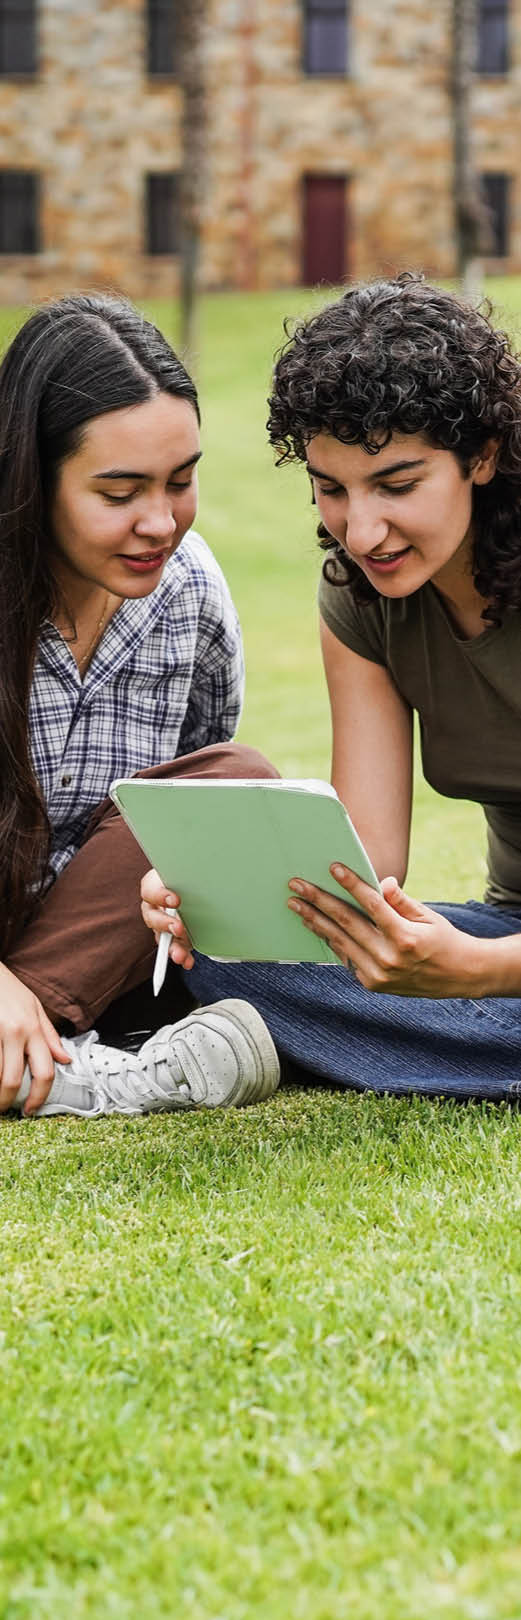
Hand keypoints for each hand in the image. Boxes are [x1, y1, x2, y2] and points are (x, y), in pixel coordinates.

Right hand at [0, 964, 70, 1115]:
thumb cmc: (6, 987)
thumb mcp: (33, 1005)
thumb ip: (49, 1035)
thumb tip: (65, 1059)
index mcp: (32, 1028)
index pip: (44, 1071)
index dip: (39, 1096)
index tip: (32, 1108)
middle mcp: (14, 1033)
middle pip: (12, 1081)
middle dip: (7, 1102)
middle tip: (6, 1109)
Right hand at [140, 869, 194, 970]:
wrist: (198, 884)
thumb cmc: (189, 874)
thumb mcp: (189, 871)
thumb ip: (191, 874)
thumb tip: (204, 868)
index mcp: (154, 886)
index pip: (150, 890)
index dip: (160, 896)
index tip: (175, 900)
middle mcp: (154, 906)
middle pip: (153, 917)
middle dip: (165, 924)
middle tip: (178, 928)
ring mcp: (162, 924)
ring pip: (162, 937)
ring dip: (171, 947)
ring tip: (180, 955)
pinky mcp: (174, 936)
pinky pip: (174, 948)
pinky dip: (182, 955)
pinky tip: (188, 961)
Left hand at [288, 865, 488, 997]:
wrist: (459, 977)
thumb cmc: (444, 940)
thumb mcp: (429, 916)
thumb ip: (401, 901)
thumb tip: (381, 883)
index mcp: (406, 938)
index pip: (372, 905)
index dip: (351, 884)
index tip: (333, 867)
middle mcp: (389, 958)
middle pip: (346, 923)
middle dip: (318, 901)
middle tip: (296, 886)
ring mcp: (378, 975)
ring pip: (339, 942)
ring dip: (315, 921)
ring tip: (297, 906)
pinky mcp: (372, 984)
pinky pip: (346, 958)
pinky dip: (332, 940)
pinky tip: (316, 925)